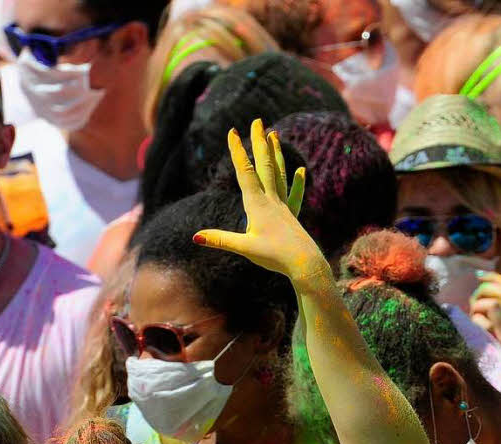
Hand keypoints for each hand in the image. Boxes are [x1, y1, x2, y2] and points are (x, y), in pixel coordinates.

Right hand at [193, 119, 326, 284]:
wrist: (305, 264)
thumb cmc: (275, 257)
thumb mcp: (245, 249)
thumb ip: (221, 240)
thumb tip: (195, 237)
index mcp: (257, 205)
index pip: (245, 172)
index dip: (237, 151)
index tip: (233, 131)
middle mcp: (271, 200)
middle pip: (264, 165)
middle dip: (259, 142)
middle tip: (257, 121)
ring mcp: (283, 206)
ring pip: (279, 174)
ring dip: (275, 154)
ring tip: (274, 135)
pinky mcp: (292, 216)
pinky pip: (295, 195)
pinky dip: (298, 182)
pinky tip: (302, 171)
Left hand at [469, 271, 500, 368]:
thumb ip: (499, 312)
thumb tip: (482, 286)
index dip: (494, 277)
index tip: (478, 275)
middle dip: (484, 290)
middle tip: (474, 301)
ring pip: (491, 305)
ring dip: (477, 308)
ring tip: (474, 320)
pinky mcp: (499, 345)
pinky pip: (482, 323)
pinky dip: (474, 322)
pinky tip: (474, 332)